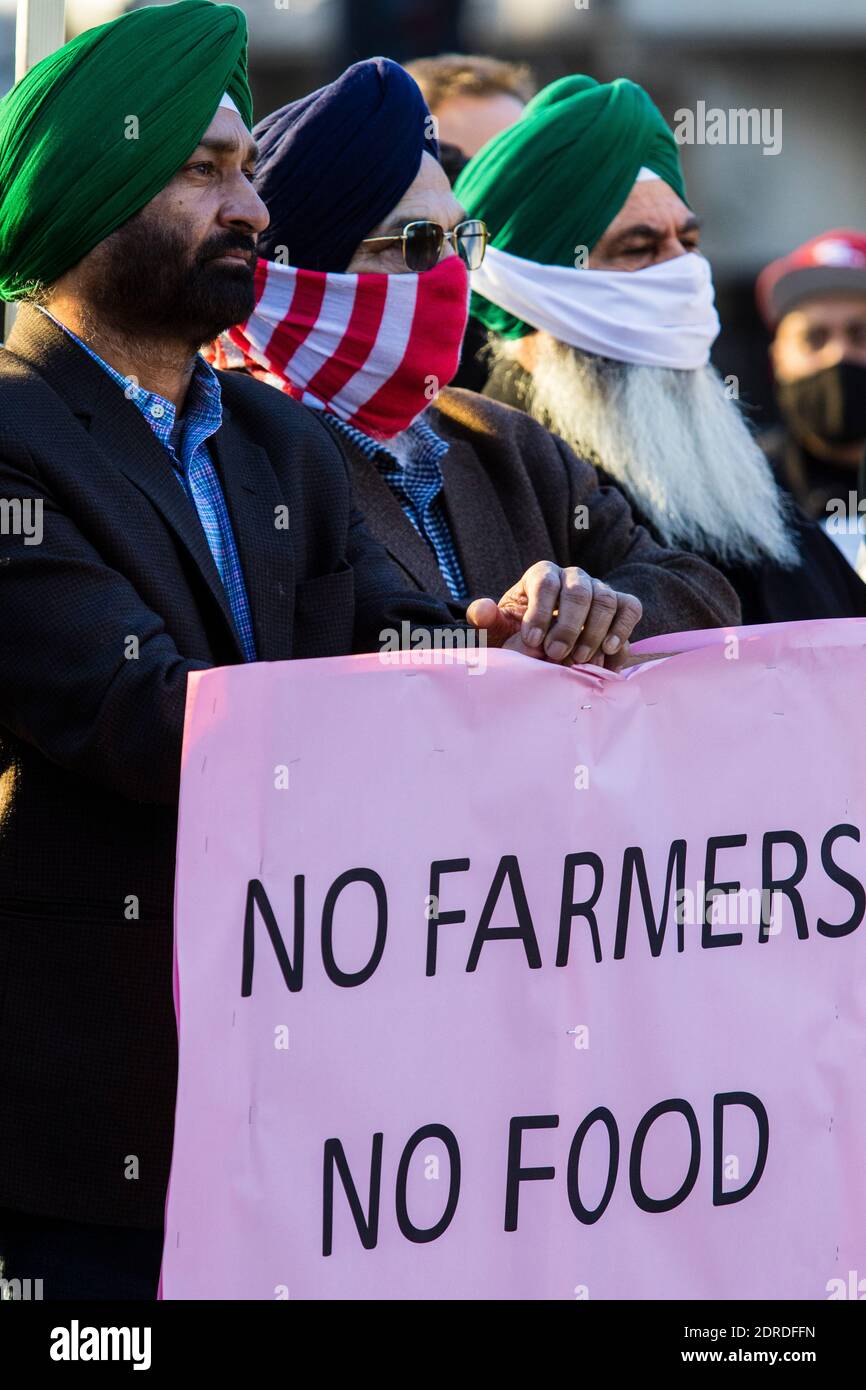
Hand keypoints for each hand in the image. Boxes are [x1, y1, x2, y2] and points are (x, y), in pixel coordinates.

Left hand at [466, 561, 642, 669]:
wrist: (547, 647)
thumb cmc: (519, 636)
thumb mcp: (498, 630)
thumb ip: (487, 619)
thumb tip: (482, 609)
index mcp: (542, 575)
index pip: (545, 583)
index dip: (540, 612)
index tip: (532, 641)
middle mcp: (574, 577)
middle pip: (578, 590)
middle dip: (568, 626)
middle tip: (556, 655)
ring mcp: (600, 589)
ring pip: (606, 599)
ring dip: (595, 631)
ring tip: (580, 659)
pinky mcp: (620, 605)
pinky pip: (630, 608)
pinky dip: (623, 628)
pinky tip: (610, 651)